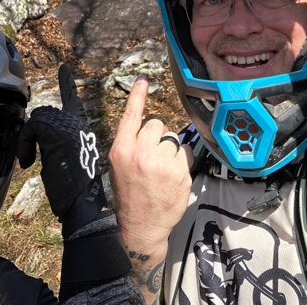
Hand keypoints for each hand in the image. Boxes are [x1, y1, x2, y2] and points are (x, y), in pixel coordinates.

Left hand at [18, 64, 104, 232]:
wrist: (81, 201)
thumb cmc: (74, 187)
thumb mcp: (65, 158)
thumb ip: (57, 141)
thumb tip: (42, 137)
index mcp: (81, 128)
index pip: (73, 100)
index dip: (67, 84)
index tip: (63, 69)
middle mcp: (78, 123)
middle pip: (45, 113)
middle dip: (32, 132)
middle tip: (28, 155)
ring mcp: (68, 126)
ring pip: (37, 120)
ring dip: (28, 141)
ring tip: (30, 161)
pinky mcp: (57, 132)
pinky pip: (31, 129)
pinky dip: (25, 146)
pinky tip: (28, 162)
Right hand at [108, 75, 193, 256]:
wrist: (140, 227)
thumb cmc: (130, 195)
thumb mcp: (120, 167)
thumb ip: (133, 145)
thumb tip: (155, 128)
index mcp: (121, 150)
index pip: (131, 115)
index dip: (138, 94)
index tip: (143, 78)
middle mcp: (140, 153)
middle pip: (157, 125)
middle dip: (158, 137)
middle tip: (152, 158)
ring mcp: (161, 163)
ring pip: (173, 138)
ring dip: (170, 150)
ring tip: (162, 170)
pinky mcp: (179, 173)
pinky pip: (186, 152)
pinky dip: (183, 161)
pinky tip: (173, 176)